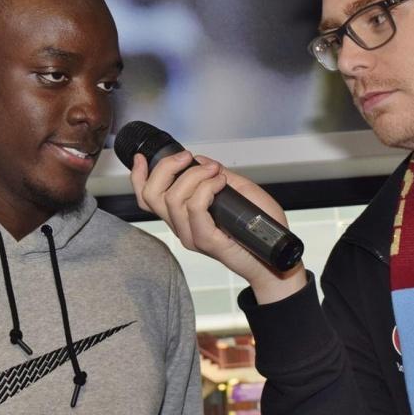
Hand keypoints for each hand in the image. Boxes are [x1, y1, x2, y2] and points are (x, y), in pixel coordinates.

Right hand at [130, 151, 305, 303]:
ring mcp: (191, 236)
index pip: (148, 199)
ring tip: (216, 173)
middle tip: (189, 157)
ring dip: (194, 176)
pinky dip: (206, 189)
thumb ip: (219, 177)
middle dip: (167, 167)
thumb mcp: (239, 192)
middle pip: (153, 195)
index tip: (141, 158)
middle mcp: (182, 227)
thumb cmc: (260, 227)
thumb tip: (201, 160)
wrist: (275, 257)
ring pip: (174, 199)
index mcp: (183, 216)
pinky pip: (195, 209)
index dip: (139, 177)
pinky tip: (220, 183)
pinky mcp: (206, 241)